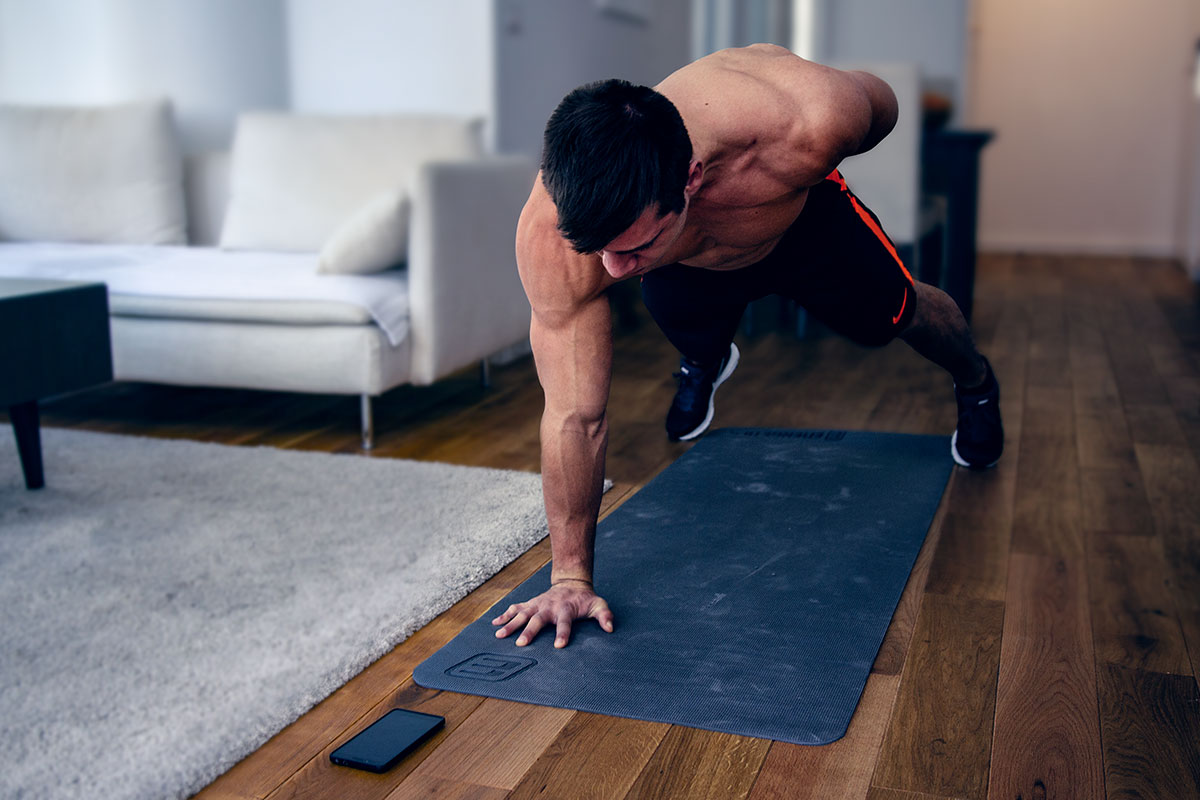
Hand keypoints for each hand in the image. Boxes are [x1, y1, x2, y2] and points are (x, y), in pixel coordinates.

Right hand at [492, 579, 614, 647]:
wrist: (571, 583)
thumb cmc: (585, 599)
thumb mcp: (598, 605)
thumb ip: (604, 615)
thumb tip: (610, 628)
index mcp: (565, 609)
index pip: (565, 623)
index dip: (563, 633)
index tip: (559, 646)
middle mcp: (549, 607)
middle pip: (538, 620)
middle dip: (529, 631)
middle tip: (521, 644)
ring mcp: (538, 605)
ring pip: (522, 614)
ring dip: (511, 624)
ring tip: (499, 635)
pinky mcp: (531, 604)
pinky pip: (515, 609)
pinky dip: (505, 615)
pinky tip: (495, 623)